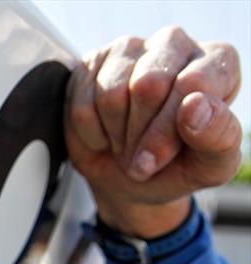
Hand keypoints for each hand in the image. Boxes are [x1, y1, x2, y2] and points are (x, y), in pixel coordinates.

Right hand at [64, 26, 242, 237]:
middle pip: (148, 85)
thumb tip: (195, 106)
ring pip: (111, 94)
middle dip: (138, 134)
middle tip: (140, 157)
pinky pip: (80, 103)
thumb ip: (219, 138)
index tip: (154, 162)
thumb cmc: (177, 169)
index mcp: (217, 62)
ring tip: (125, 144)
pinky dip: (90, 132)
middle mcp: (175, 45)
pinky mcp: (91, 63)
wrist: (127, 180)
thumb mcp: (210, 167)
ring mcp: (130, 49)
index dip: (167, 130)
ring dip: (115, 134)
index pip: (191, 84)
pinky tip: (104, 133)